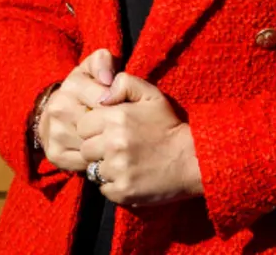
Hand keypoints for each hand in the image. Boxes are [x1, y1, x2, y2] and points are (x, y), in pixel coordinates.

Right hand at [38, 49, 116, 173]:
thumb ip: (103, 61)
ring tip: (111, 139)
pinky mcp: (54, 154)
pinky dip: (96, 160)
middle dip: (113, 128)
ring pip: (92, 145)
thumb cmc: (87, 88)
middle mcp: (58, 108)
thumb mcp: (94, 68)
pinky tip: (99, 151)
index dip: (119, 106)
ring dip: (105, 145)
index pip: (106, 100)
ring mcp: (54, 133)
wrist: (61, 111)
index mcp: (71, 85)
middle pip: (100, 125)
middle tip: (120, 128)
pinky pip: (84, 162)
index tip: (122, 108)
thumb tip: (108, 78)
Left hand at [76, 73, 202, 206]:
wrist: (193, 159)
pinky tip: (130, 176)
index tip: (109, 132)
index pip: (82, 126)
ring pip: (93, 170)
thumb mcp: (151, 96)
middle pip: (85, 149)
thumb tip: (101, 96)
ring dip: (105, 168)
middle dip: (96, 149)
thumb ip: (124, 84)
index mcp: (116, 118)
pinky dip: (114, 185)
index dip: (94, 129)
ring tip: (124, 163)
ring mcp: (117, 169)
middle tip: (116, 149)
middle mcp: (113, 144)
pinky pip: (104, 189)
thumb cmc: (169, 126)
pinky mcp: (123, 191)